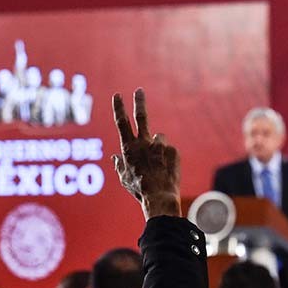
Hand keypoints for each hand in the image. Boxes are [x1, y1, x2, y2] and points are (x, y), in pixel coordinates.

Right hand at [111, 88, 180, 218]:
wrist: (160, 197)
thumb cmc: (139, 189)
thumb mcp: (124, 179)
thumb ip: (120, 165)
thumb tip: (115, 158)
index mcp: (128, 148)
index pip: (121, 122)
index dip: (119, 108)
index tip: (118, 95)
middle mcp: (143, 143)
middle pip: (141, 117)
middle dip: (139, 101)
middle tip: (139, 90)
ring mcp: (159, 145)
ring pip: (159, 139)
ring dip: (158, 148)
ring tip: (159, 166)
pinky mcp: (173, 150)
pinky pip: (169, 150)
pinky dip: (167, 157)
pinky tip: (166, 169)